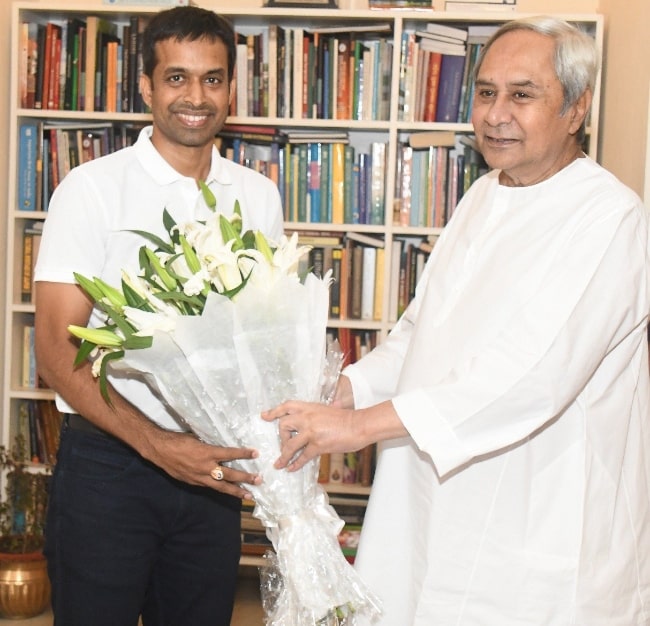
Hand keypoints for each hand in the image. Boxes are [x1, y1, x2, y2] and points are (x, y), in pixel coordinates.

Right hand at [146, 430, 261, 499]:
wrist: (160, 450)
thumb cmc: (178, 440)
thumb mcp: (197, 438)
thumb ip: (210, 444)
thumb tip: (221, 445)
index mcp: (207, 453)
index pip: (230, 454)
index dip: (243, 454)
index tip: (255, 453)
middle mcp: (205, 467)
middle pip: (229, 475)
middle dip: (245, 478)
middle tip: (258, 480)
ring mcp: (199, 477)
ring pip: (221, 487)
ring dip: (236, 491)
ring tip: (249, 495)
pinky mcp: (193, 483)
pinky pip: (210, 487)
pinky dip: (220, 489)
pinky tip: (228, 491)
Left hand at [262, 401, 360, 471]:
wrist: (359, 425)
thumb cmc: (345, 419)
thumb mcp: (326, 411)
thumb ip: (314, 415)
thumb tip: (305, 424)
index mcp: (309, 407)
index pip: (287, 406)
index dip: (274, 411)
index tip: (264, 416)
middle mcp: (307, 417)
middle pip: (283, 425)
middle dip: (281, 436)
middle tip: (284, 444)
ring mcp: (312, 431)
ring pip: (289, 444)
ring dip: (283, 455)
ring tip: (279, 464)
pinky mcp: (318, 445)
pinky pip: (302, 456)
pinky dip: (295, 464)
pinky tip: (292, 469)